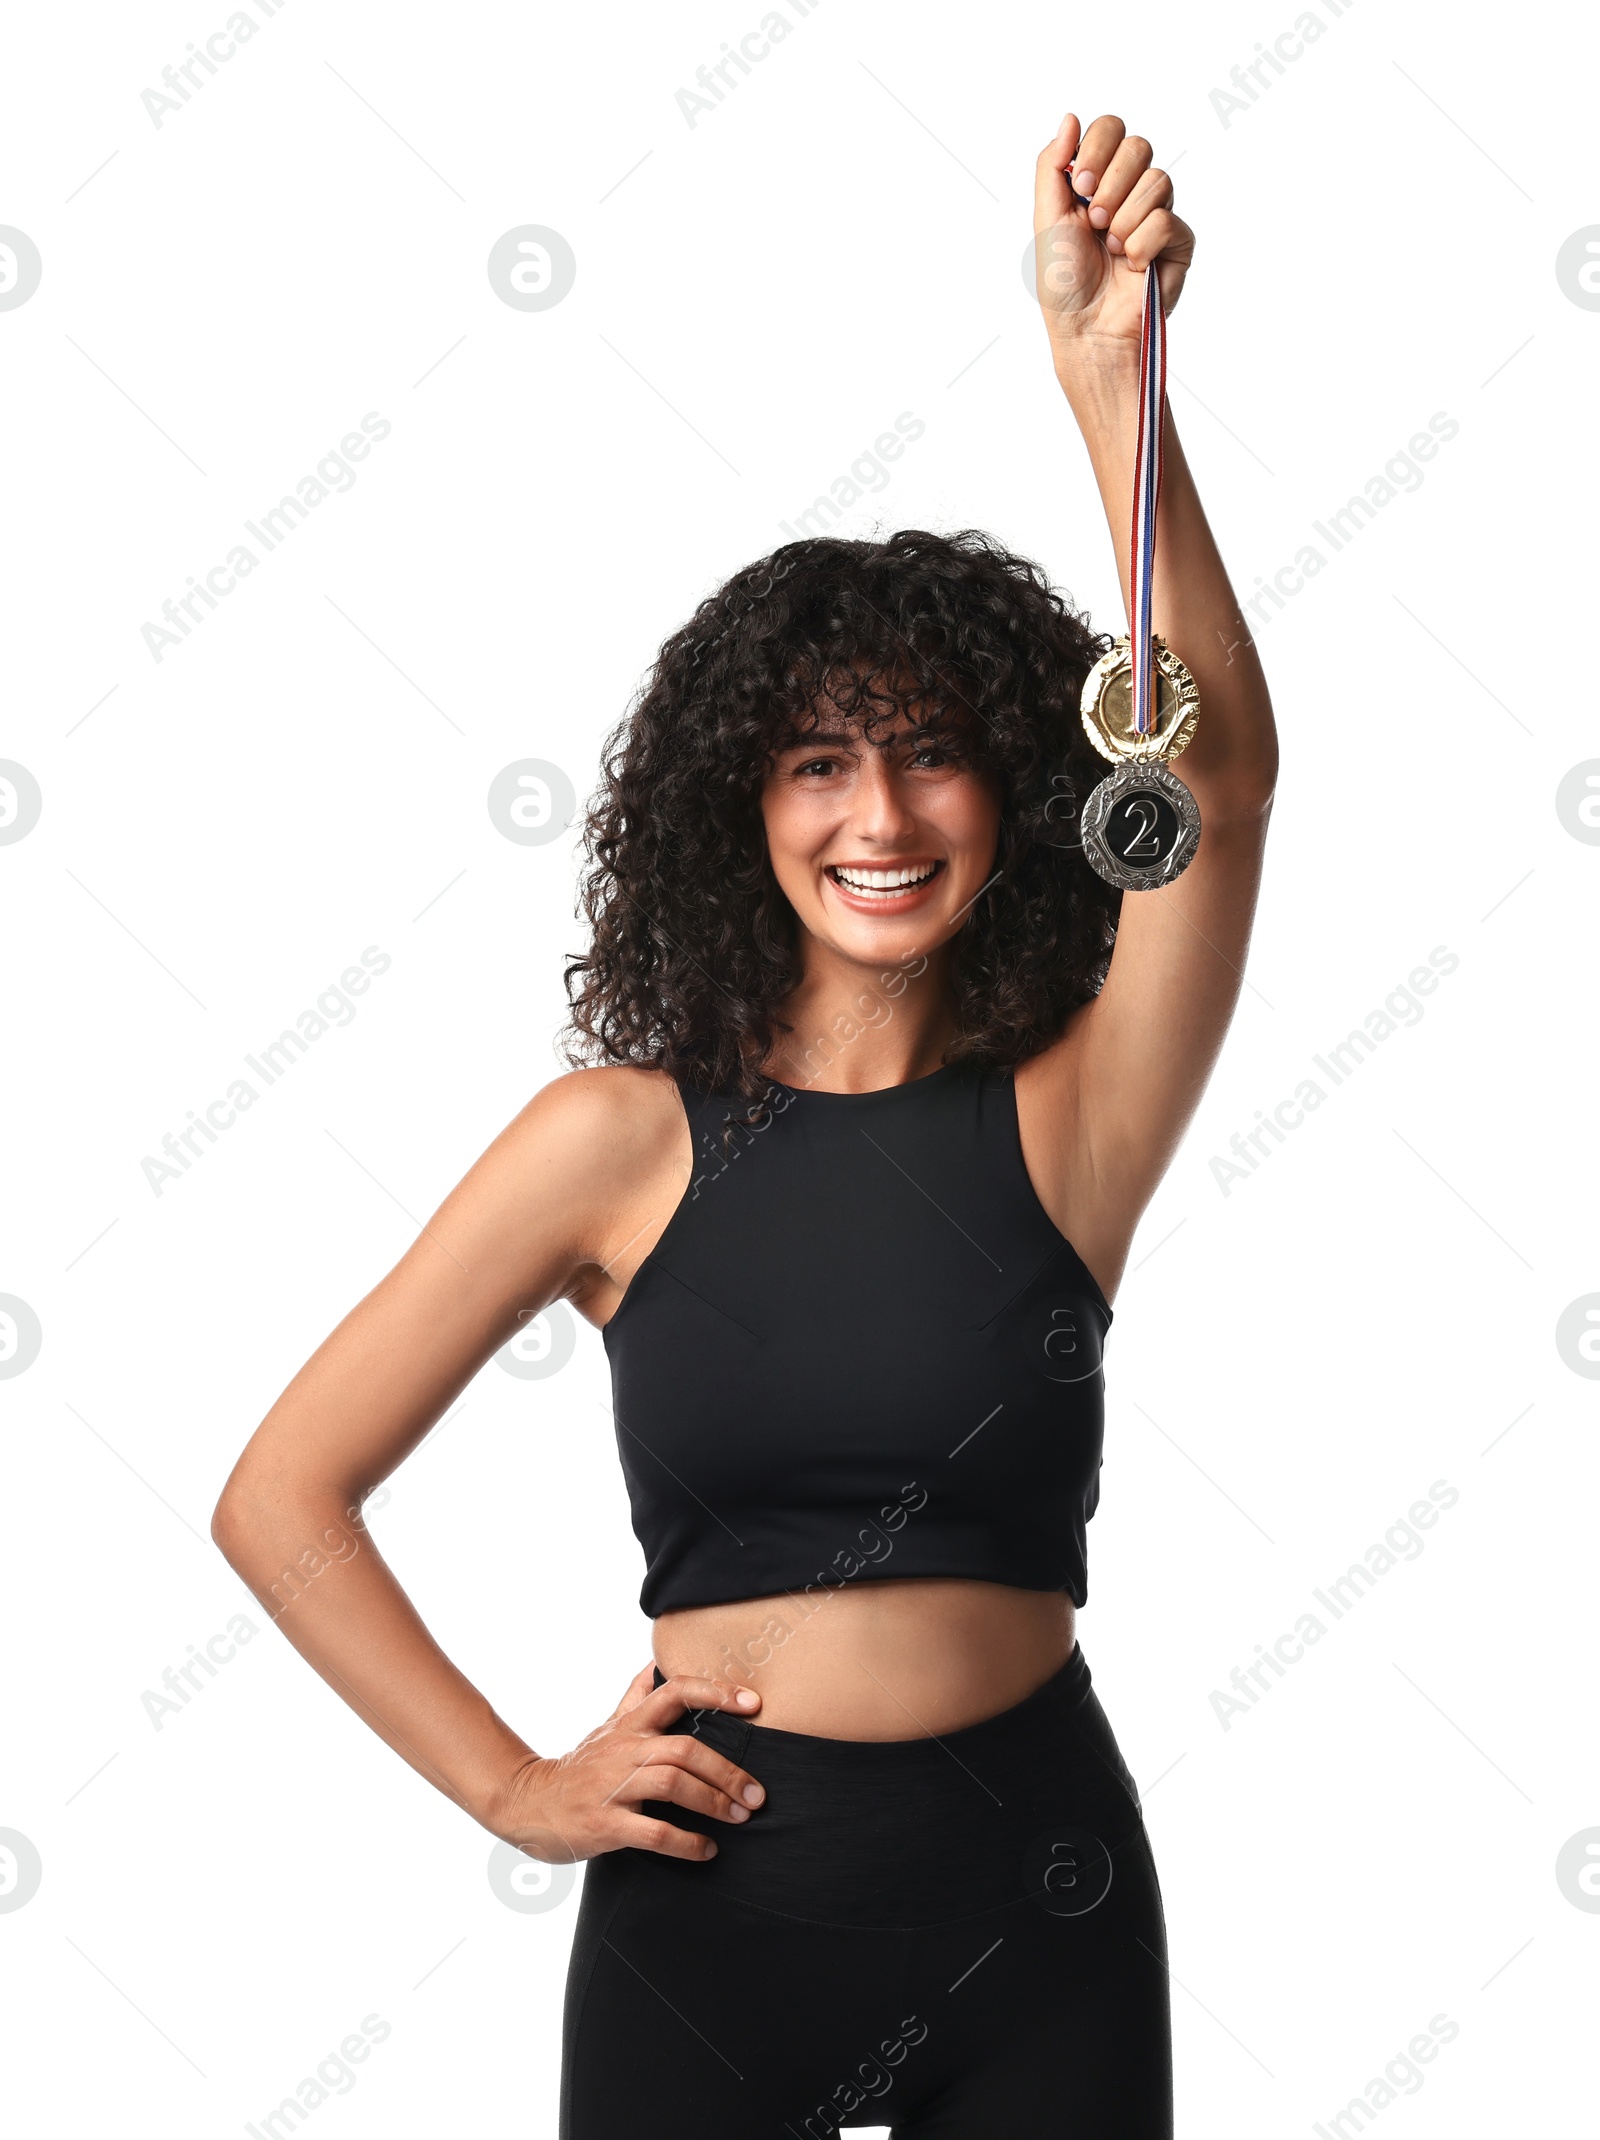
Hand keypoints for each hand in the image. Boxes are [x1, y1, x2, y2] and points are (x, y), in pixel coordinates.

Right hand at [483, 1666, 766, 1864]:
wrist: (528, 1802)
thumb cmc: (580, 1765)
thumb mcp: (608, 1725)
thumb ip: (636, 1696)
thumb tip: (657, 1662)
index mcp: (630, 1725)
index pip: (675, 1692)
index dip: (715, 1692)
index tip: (753, 1704)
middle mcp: (624, 1749)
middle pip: (684, 1748)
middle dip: (727, 1770)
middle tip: (757, 1793)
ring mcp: (613, 1786)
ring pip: (672, 1783)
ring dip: (713, 1801)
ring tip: (740, 1817)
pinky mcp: (605, 1824)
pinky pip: (653, 1833)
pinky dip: (686, 1843)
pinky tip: (706, 1850)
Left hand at [1033, 112, 1193, 366]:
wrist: (1087, 329)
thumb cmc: (1065, 283)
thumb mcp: (1046, 218)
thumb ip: (1052, 165)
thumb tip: (1070, 117)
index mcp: (1099, 180)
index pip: (1111, 129)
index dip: (1097, 149)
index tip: (1078, 186)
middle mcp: (1131, 192)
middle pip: (1138, 145)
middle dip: (1110, 183)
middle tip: (1094, 220)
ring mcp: (1157, 214)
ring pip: (1157, 180)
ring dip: (1123, 219)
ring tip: (1111, 249)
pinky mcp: (1179, 242)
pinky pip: (1167, 219)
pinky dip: (1141, 245)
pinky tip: (1132, 265)